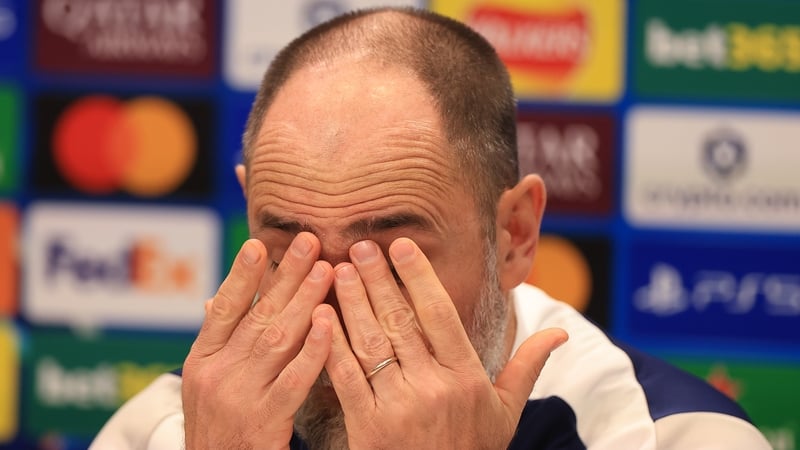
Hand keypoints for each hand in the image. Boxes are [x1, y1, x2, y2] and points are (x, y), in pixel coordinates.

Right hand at [181, 234, 334, 449]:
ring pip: (277, 339)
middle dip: (285, 276)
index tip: (259, 243)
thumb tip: (214, 299)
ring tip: (326, 269)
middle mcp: (217, 373)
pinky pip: (294, 378)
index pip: (224, 309)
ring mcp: (240, 396)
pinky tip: (330, 322)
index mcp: (203, 360)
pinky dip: (313, 348)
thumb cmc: (218, 427)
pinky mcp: (264, 420)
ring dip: (304, 300)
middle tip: (309, 242)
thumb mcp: (206, 383)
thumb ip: (217, 341)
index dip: (242, 275)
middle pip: (258, 315)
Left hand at [321, 237, 567, 448]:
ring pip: (371, 343)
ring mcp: (398, 407)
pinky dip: (332, 344)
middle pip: (400, 322)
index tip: (401, 246)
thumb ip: (528, 367)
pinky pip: (345, 378)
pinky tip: (321, 315)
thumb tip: (561, 333)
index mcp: (466, 378)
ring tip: (337, 270)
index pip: (440, 315)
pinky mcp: (367, 427)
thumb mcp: (507, 412)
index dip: (419, 277)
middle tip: (360, 246)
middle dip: (378, 280)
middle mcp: (432, 388)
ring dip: (352, 303)